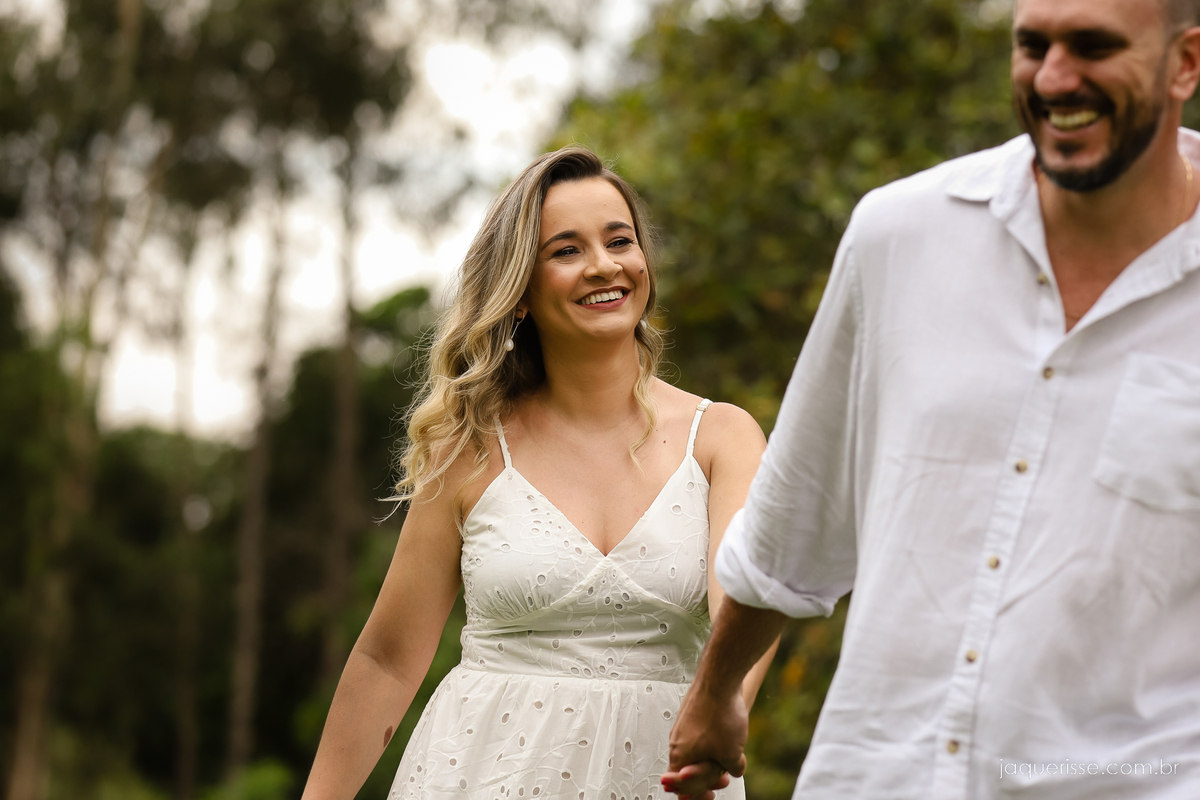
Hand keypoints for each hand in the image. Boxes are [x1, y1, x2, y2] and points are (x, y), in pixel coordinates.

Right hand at [661, 681, 748, 796]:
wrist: (718, 681)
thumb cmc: (720, 717)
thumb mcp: (732, 755)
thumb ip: (731, 769)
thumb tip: (733, 770)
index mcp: (680, 758)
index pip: (681, 787)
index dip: (696, 794)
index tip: (709, 795)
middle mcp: (676, 742)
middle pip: (688, 770)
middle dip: (707, 777)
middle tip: (722, 779)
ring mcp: (682, 726)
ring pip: (695, 751)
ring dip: (711, 759)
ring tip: (729, 758)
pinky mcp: (690, 714)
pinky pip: (698, 736)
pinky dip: (710, 742)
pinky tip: (727, 737)